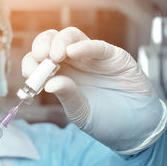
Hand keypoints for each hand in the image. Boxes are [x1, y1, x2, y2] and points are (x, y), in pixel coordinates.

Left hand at [22, 27, 166, 153]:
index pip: (40, 60)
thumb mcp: (80, 112)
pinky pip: (98, 46)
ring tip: (55, 57)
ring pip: (72, 36)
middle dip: (41, 45)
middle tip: (40, 58)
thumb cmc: (105, 121)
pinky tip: (73, 52)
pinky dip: (84, 46)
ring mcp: (93, 58)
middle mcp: (74, 63)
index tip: (29, 72)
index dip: (32, 62)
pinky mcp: (114, 57)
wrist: (136, 129)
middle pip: (52, 41)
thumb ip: (67, 96)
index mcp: (61, 75)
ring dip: (59, 42)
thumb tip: (48, 83)